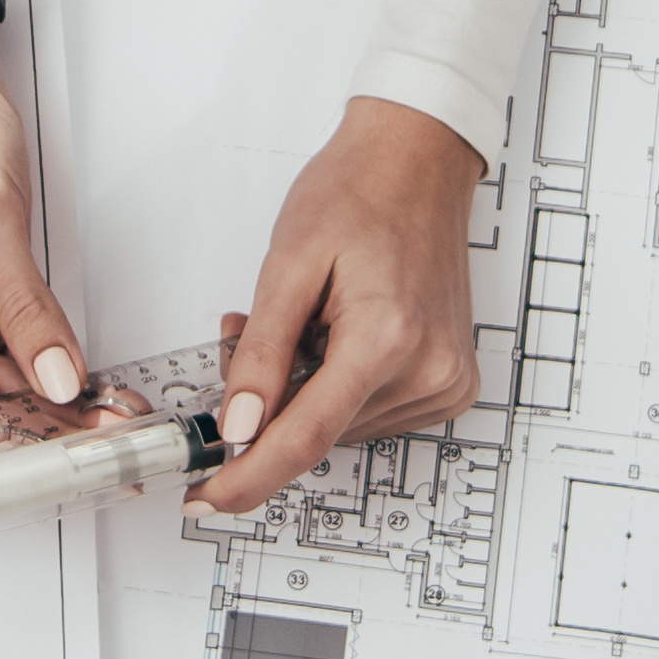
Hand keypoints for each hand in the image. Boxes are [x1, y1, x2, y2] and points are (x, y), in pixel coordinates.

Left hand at [199, 100, 487, 504]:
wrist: (418, 161)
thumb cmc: (359, 193)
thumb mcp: (288, 264)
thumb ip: (261, 353)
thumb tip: (238, 424)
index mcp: (386, 338)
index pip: (304, 439)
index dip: (248, 475)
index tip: (208, 496)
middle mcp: (426, 369)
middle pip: (319, 432)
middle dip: (270, 403)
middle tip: (247, 333)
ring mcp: (444, 380)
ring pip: (341, 426)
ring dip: (306, 391)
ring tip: (306, 320)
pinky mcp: (450, 383)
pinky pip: (372, 412)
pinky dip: (340, 386)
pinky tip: (339, 335)